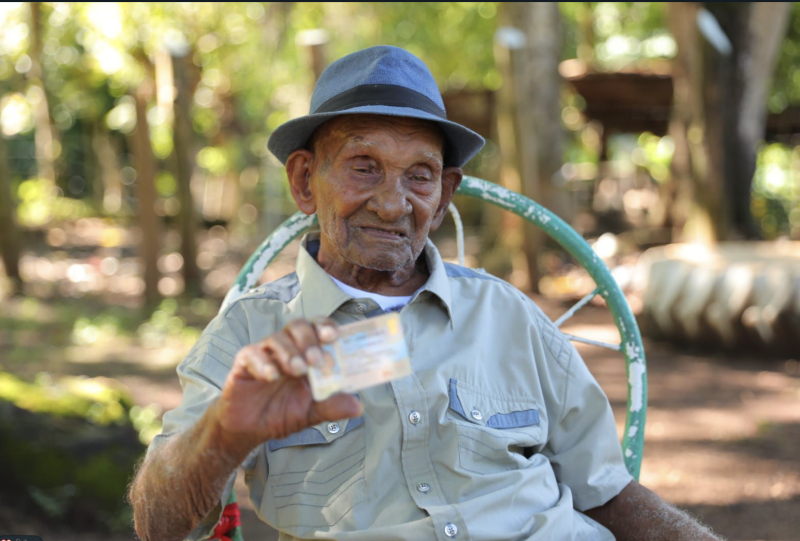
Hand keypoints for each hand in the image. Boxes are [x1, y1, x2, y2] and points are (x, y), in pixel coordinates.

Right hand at [216, 317, 362, 445]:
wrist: (250, 429)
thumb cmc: (282, 413)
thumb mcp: (311, 412)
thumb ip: (332, 407)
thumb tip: (358, 408)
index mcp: (307, 353)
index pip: (319, 328)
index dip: (327, 327)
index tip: (334, 335)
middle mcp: (287, 347)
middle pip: (298, 326)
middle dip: (310, 339)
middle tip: (317, 359)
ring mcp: (265, 352)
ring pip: (277, 338)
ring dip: (290, 352)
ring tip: (298, 370)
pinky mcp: (245, 362)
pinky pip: (253, 354)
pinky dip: (264, 364)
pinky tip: (272, 376)